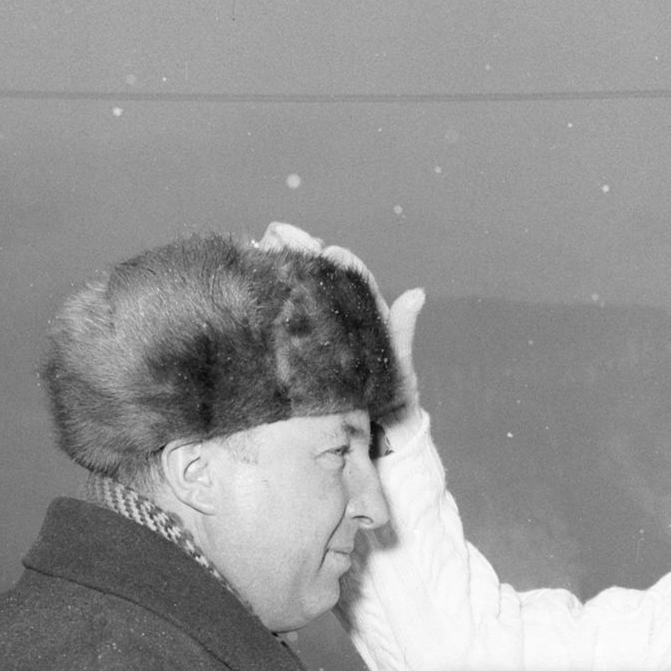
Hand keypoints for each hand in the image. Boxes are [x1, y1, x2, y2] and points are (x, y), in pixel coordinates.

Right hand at [257, 222, 423, 428]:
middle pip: (320, 278)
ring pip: (298, 295)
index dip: (338, 260)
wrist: (376, 437)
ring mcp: (318, 336)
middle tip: (278, 233)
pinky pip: (284, 325)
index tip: (326, 248)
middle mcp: (341, 321)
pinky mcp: (300, 355)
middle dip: (300, 251)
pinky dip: (269, 304)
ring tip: (260, 247)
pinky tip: (253, 287)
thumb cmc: (393, 400)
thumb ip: (401, 331)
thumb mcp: (397, 366)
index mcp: (366, 317)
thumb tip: (417, 294)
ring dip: (280, 269)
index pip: (351, 279)